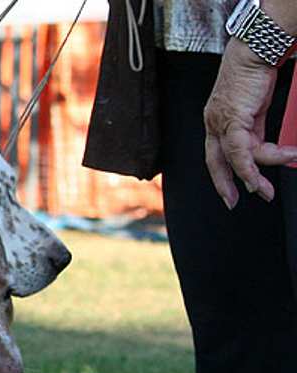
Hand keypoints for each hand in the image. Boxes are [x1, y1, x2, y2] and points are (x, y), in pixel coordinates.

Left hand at [203, 39, 296, 207]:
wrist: (254, 52)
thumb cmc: (255, 74)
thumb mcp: (255, 108)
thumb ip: (255, 130)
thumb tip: (265, 149)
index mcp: (216, 121)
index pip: (215, 154)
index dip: (222, 174)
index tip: (232, 191)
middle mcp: (213, 123)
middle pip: (215, 162)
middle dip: (224, 185)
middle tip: (234, 202)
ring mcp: (220, 122)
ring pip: (236, 159)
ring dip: (255, 175)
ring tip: (271, 185)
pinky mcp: (233, 119)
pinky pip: (242, 151)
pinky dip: (256, 163)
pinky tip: (276, 165)